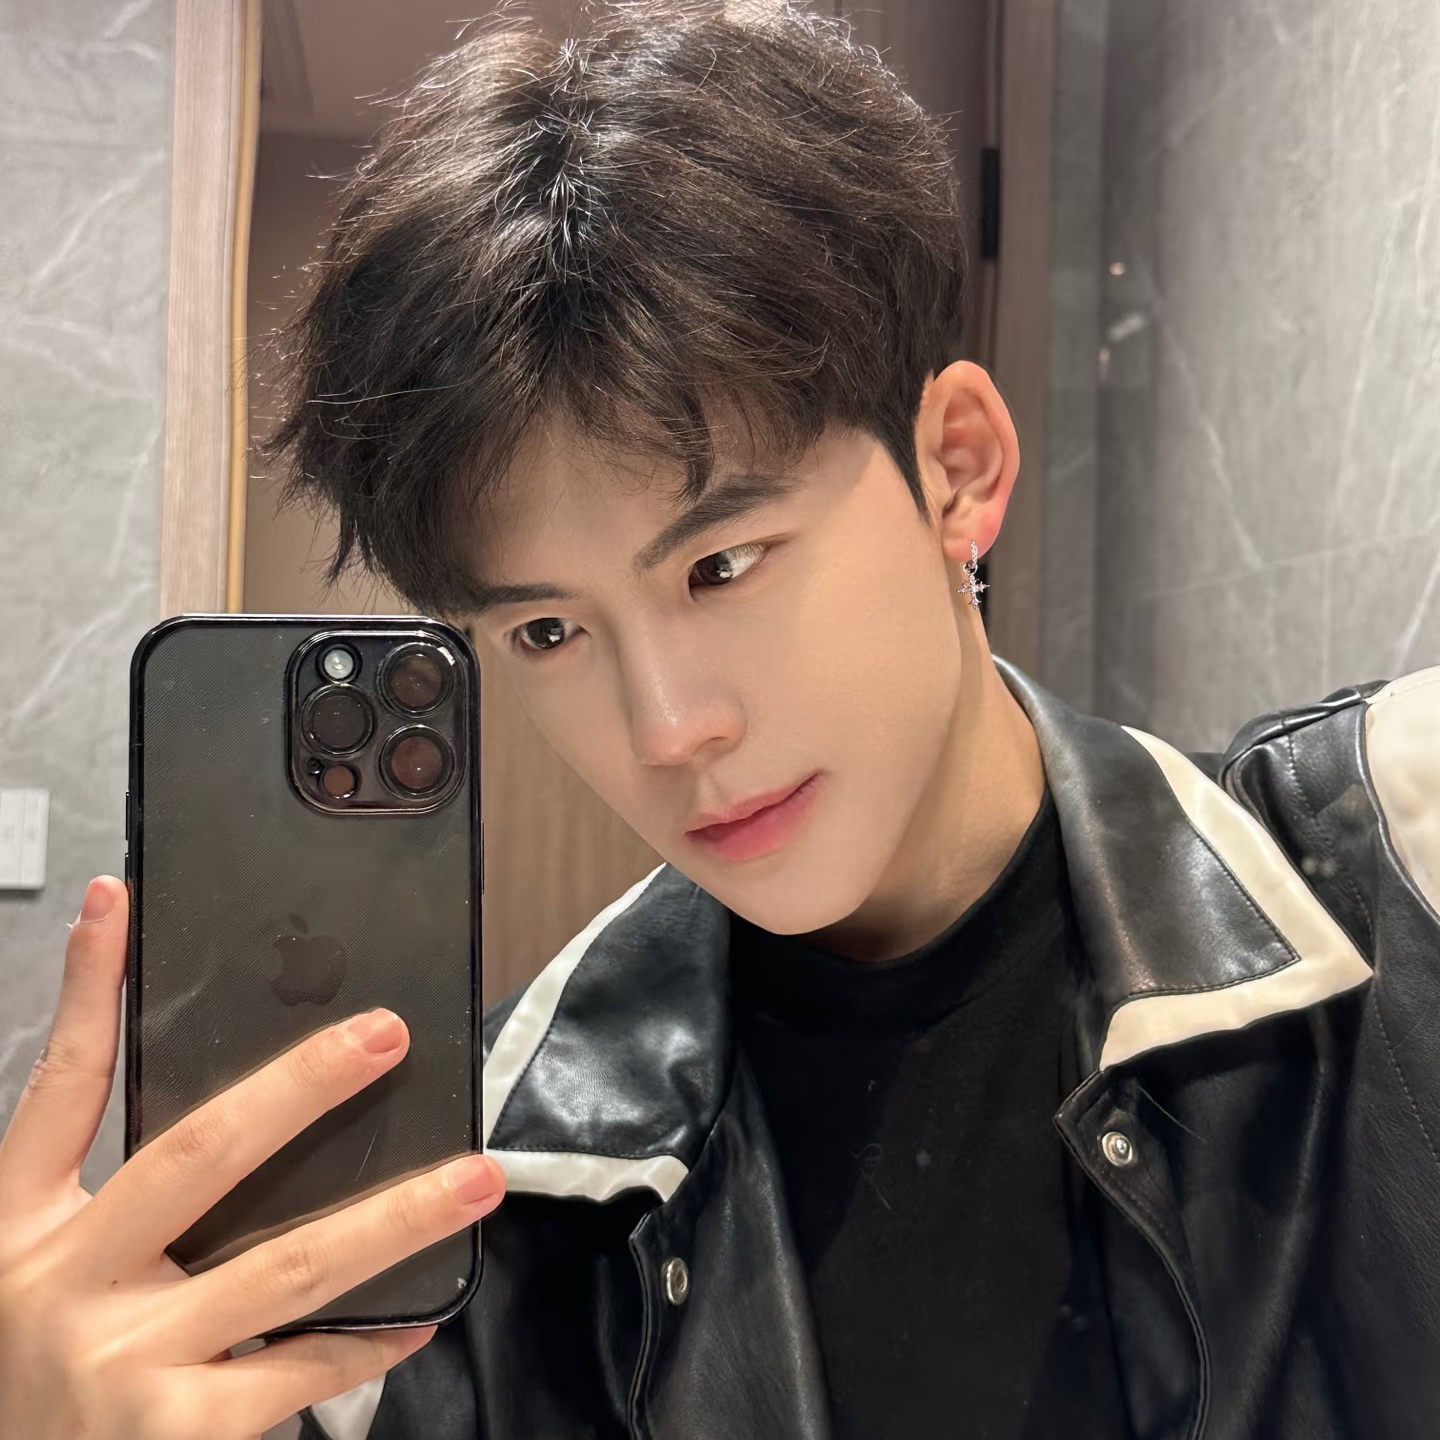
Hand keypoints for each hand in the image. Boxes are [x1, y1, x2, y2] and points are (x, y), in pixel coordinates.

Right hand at [0, 874, 504, 1439]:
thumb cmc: (29, 1390)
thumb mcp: (31, 1284)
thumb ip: (117, 1212)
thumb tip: (247, 1128)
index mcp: (19, 1232)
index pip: (60, 1085)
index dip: (86, 987)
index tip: (119, 902)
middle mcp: (61, 1283)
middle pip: (200, 1152)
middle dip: (302, 1085)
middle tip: (387, 1034)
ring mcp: (117, 1360)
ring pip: (288, 1265)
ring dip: (396, 1215)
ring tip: (475, 1178)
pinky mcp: (171, 1432)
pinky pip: (298, 1370)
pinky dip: (364, 1344)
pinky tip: (418, 1318)